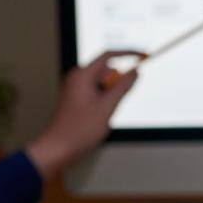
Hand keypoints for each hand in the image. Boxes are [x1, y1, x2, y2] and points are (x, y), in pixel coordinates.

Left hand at [25, 51, 142, 178]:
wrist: (59, 148)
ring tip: (102, 114)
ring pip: (103, 84)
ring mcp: (76, 88)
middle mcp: (77, 78)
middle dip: (117, 84)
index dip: (128, 54)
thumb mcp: (107, 106)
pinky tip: (98, 117)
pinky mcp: (77, 98)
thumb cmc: (79, 130)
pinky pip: (97, 93)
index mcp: (82, 75)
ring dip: (110, 96)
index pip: (109, 55)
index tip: (142, 56)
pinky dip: (104, 101)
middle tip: (113, 103)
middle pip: (106, 71)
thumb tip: (135, 72)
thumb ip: (123, 87)